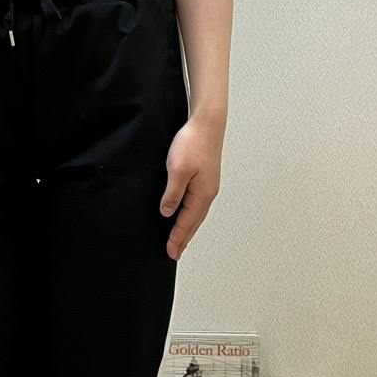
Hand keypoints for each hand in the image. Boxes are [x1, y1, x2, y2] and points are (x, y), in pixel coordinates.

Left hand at [159, 115, 222, 260]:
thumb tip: (168, 213)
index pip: (186, 223)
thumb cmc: (193, 143)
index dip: (177, 238)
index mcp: (201, 195)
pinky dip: (191, 215)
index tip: (170, 252)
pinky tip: (187, 214)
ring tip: (181, 240)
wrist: (207, 123)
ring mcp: (208, 186)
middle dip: (184, 238)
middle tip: (175, 253)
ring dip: (188, 228)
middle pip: (194, 222)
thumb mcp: (177, 170)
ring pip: (197, 214)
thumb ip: (172, 194)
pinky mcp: (206, 178)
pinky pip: (197, 204)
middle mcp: (208, 193)